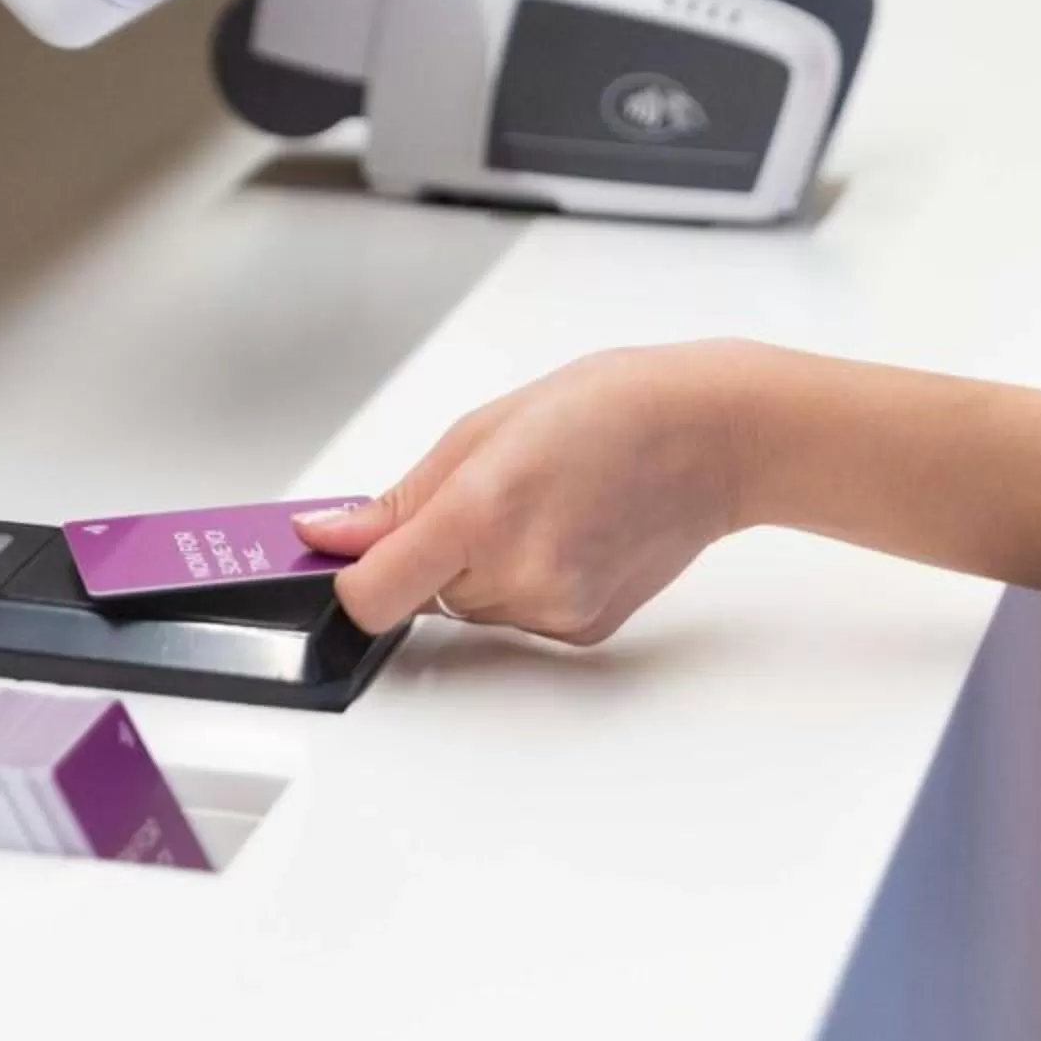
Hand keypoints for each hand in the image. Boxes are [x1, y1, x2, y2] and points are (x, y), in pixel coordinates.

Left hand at [294, 342, 764, 644]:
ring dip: (476, 568)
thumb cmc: (609, 408)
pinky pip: (516, 618)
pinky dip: (522, 582)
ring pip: (467, 607)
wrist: (712, 436)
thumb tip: (328, 536)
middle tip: (486, 496)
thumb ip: (397, 500)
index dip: (348, 579)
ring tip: (539, 505)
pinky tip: (567, 533)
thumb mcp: (483, 429)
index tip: (347, 555)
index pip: (370, 596)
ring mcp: (556, 611)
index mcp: (481, 512)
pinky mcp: (584, 632)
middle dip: (430, 554)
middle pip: (420, 597)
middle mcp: (518, 575)